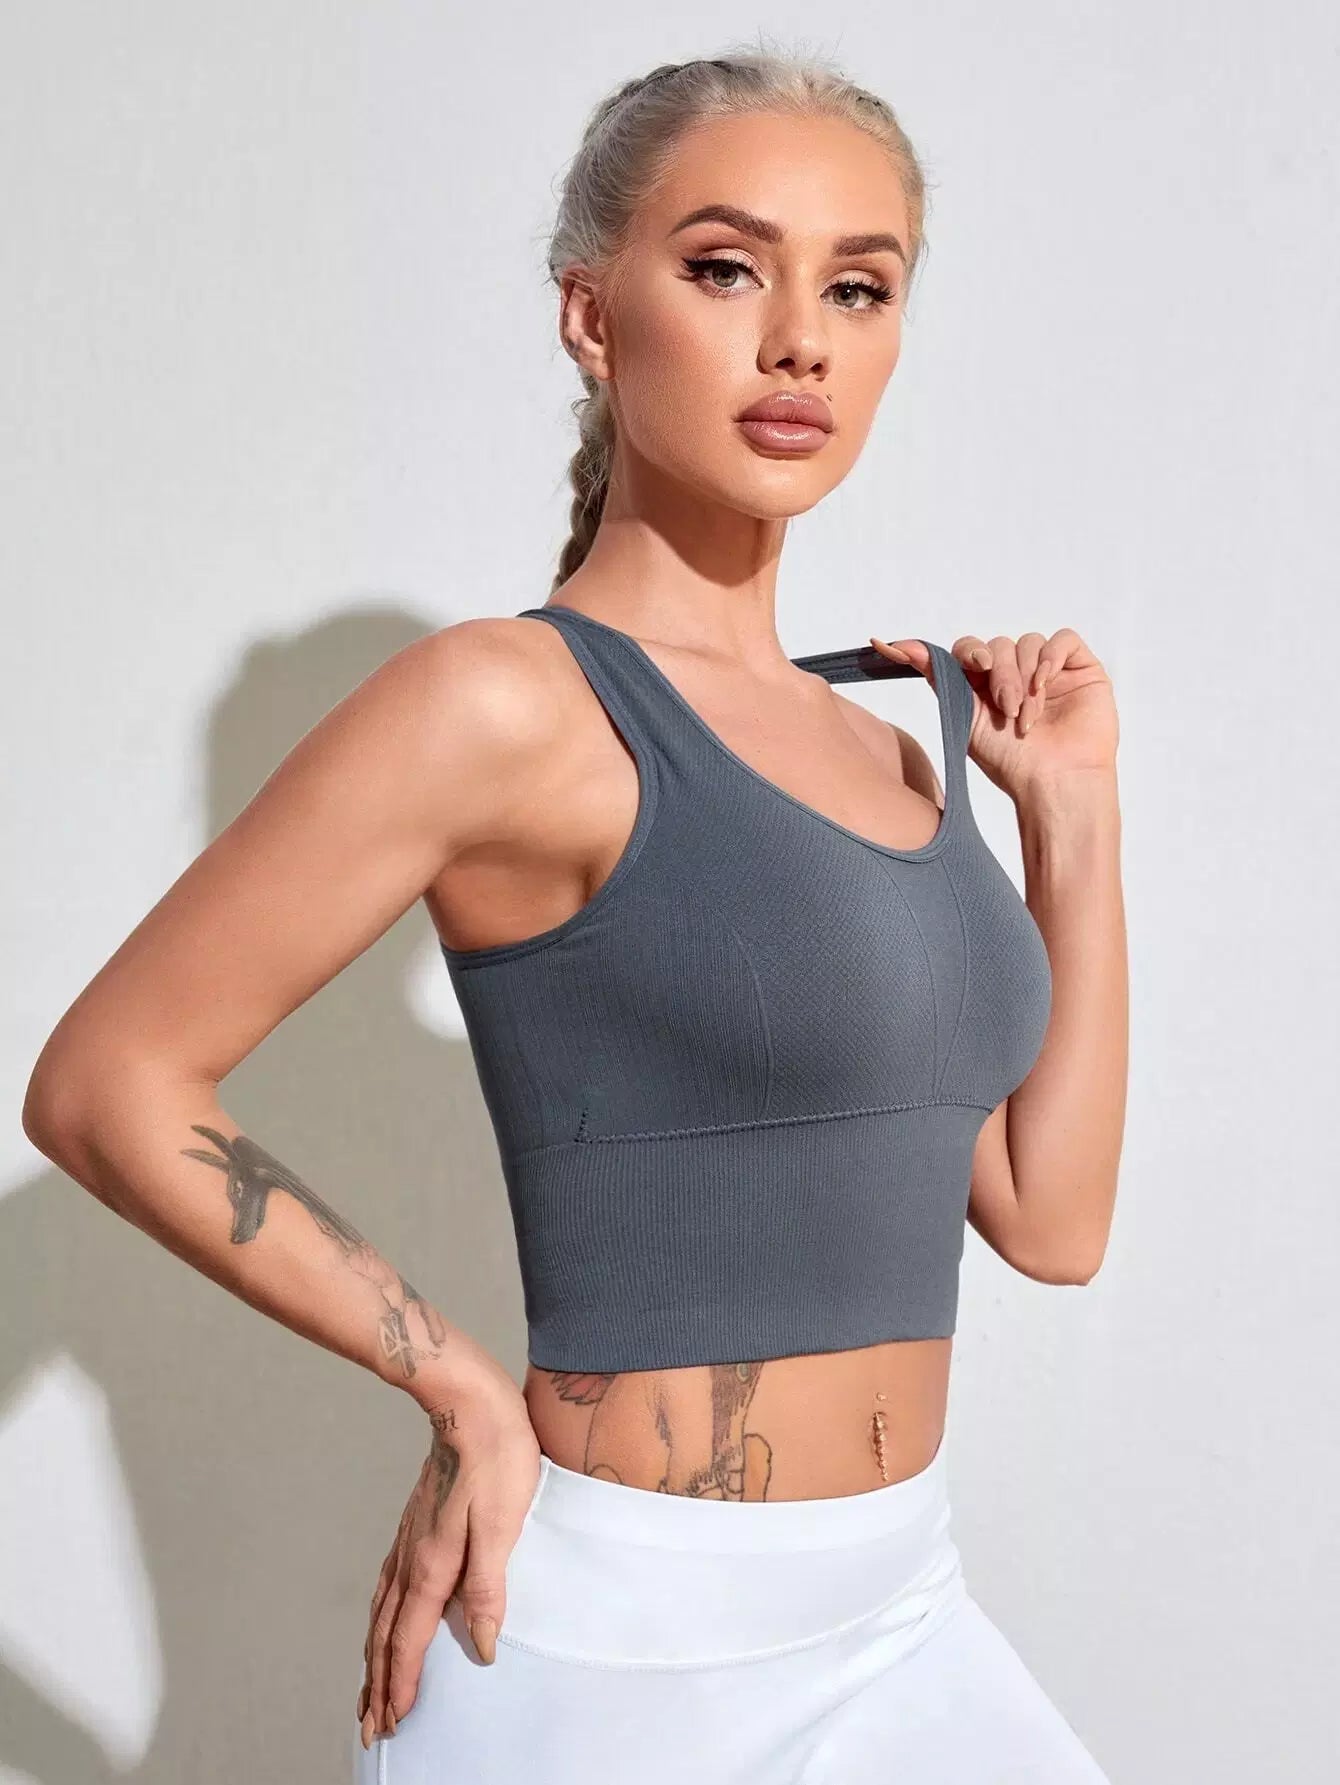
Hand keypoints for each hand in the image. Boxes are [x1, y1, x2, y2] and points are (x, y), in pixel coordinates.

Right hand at [356, 1366, 540, 1748]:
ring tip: (368, 1689)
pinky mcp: (414, 1526)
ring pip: (382, 1613)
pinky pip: (386, 1586)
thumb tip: (481, 1647)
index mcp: (433, 1566)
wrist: (470, 1406)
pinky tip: (382, 1620)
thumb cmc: (497, 1461)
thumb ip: (488, 1590)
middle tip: (370, 1728)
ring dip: (374, 1656)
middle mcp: (412, 1559)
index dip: (402, 1684)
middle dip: (379, 1684)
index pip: (410, 1640)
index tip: (393, 1723)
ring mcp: (408, 1541)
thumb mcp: (503, 1526)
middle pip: (387, 1635)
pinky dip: (379, 1619)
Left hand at [867, 628, 1117, 803]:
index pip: (970, 650)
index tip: (967, 664)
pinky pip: (1063, 640)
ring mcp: (1050, 671)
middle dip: (998, 674)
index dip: (966, 652)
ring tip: (1026, 715)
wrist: (1053, 782)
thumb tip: (895, 646)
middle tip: (1005, 707)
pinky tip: (1044, 684)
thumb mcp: (963, 716)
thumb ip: (937, 678)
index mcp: (986, 686)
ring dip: (1023, 677)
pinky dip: (1051, 657)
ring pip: (1027, 644)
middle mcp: (1018, 675)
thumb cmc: (1010, 761)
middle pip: (998, 646)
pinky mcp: (1081, 669)